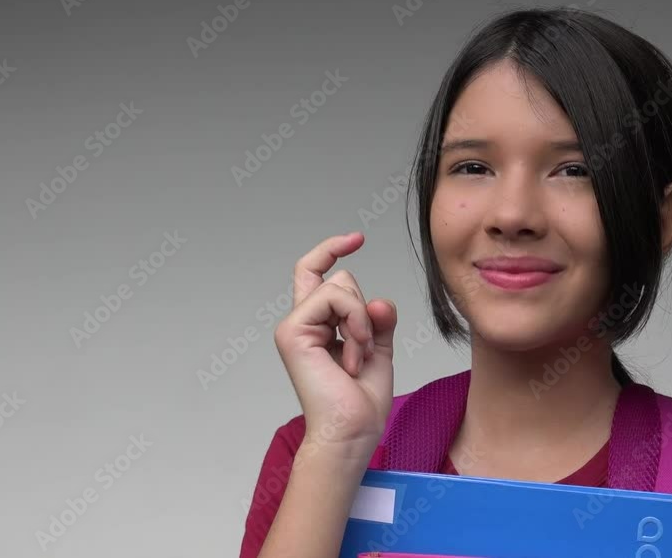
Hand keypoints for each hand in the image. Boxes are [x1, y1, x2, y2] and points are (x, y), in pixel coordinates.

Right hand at [273, 232, 397, 458]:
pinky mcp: (293, 332)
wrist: (351, 433)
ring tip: (357, 358)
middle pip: (340, 278)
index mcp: (317, 326)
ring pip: (340, 286)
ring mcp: (294, 326)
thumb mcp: (378, 351)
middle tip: (364, 350)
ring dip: (362, 322)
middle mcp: (302, 322)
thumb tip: (378, 301)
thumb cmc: (360, 403)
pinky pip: (335, 298)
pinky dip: (355, 324)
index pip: (316, 272)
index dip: (332, 249)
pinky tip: (351, 358)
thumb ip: (378, 321)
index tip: (357, 238)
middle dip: (365, 310)